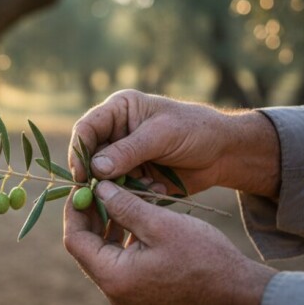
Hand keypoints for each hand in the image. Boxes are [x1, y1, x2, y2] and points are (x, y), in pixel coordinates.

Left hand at [63, 181, 276, 304]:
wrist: (236, 292)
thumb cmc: (202, 257)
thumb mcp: (159, 224)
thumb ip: (124, 205)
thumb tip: (97, 188)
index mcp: (113, 277)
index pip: (76, 240)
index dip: (75, 210)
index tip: (81, 185)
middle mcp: (114, 290)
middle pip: (86, 247)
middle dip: (90, 215)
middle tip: (96, 186)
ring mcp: (126, 293)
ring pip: (103, 251)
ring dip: (107, 223)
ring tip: (116, 194)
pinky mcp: (139, 291)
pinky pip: (120, 260)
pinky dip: (122, 237)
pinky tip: (133, 214)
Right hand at [68, 89, 279, 197]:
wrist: (223, 153)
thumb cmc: (195, 130)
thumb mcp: (162, 135)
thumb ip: (129, 150)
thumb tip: (96, 167)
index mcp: (119, 110)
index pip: (86, 128)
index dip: (79, 151)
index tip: (82, 174)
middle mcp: (115, 133)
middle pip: (90, 156)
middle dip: (97, 175)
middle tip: (102, 192)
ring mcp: (123, 156)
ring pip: (103, 177)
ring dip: (119, 186)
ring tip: (146, 186)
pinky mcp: (132, 176)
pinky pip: (121, 190)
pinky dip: (134, 194)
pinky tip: (156, 188)